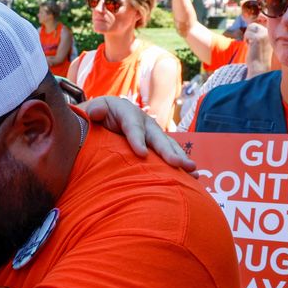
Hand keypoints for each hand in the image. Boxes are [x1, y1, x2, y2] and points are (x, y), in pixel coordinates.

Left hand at [80, 96, 195, 171]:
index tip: (142, 154)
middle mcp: (145, 123)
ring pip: (168, 146)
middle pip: (157, 138)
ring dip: (180, 158)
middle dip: (167, 151)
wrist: (106, 115)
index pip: (133, 126)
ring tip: (191, 170)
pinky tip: (193, 178)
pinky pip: (171, 155)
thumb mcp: (95, 109)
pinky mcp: (158, 145)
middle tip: (176, 164)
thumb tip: (95, 113)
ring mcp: (154, 134)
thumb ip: (94, 110)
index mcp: (128, 113)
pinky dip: (181, 165)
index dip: (137, 139)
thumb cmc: (99, 115)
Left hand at [244, 23, 271, 77]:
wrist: (259, 67)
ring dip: (247, 36)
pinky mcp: (258, 39)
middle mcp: (269, 33)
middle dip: (249, 34)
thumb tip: (251, 25)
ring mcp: (264, 35)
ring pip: (250, 27)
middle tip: (251, 43)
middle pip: (253, 25)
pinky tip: (250, 46)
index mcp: (271, 34)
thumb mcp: (260, 43)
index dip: (252, 32)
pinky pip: (247, 33)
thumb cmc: (258, 57)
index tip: (253, 41)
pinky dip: (246, 39)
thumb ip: (258, 34)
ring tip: (251, 45)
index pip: (259, 25)